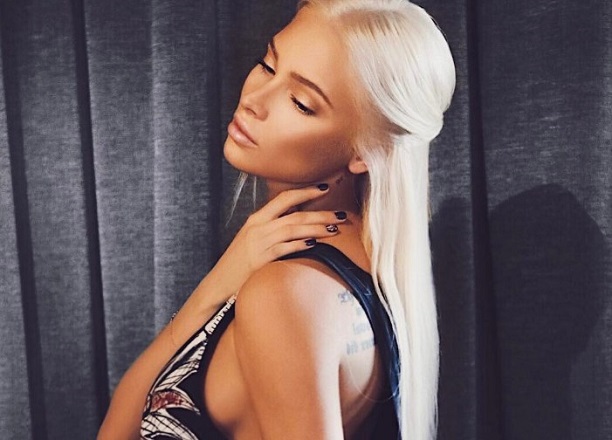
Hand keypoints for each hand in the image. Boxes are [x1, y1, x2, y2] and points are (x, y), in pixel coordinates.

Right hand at [207, 184, 345, 299]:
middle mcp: (258, 227)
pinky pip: (285, 248)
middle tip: (342, 215)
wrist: (219, 284)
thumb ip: (273, 228)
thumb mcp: (253, 239)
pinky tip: (314, 244)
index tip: (325, 188)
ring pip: (293, 229)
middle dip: (321, 213)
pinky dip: (300, 244)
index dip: (306, 192)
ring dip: (317, 228)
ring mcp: (259, 242)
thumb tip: (298, 221)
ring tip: (335, 229)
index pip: (284, 198)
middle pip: (295, 214)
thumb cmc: (239, 263)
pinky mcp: (260, 259)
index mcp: (257, 219)